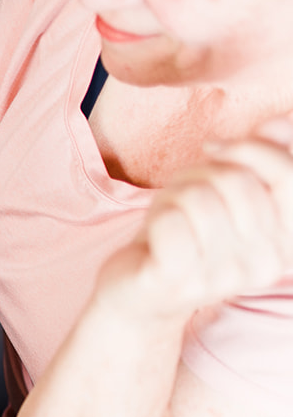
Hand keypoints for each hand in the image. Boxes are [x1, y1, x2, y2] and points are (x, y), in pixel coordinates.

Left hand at [107, 117, 292, 320]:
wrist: (138, 292)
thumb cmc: (185, 233)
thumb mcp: (224, 189)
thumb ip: (260, 157)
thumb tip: (281, 123)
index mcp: (287, 241)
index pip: (289, 176)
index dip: (251, 148)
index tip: (215, 148)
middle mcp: (265, 264)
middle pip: (236, 181)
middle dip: (200, 174)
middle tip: (183, 196)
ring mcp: (222, 278)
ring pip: (200, 197)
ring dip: (173, 196)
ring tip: (170, 216)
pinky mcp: (178, 281)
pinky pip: (171, 222)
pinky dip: (155, 217)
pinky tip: (153, 239)